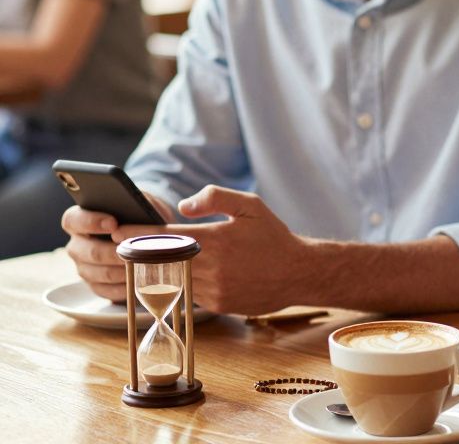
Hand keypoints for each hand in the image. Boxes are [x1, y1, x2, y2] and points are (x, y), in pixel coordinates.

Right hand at [62, 192, 174, 301]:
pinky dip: (124, 287)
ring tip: (141, 266)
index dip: (91, 222)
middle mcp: (77, 244)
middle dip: (114, 252)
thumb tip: (147, 215)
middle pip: (88, 251)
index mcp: (80, 219)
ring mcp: (84, 267)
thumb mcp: (144, 205)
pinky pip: (106, 290)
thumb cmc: (143, 216)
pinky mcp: (96, 286)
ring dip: (121, 271)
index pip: (73, 220)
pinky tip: (139, 281)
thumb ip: (142, 205)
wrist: (151, 236)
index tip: (113, 223)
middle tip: (134, 251)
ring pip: (98, 273)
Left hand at [114, 186, 307, 314]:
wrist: (299, 273)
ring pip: (172, 279)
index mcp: (215, 239)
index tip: (115, 229)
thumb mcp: (250, 205)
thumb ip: (215, 198)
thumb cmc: (274, 236)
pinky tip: (175, 275)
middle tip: (116, 246)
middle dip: (136, 253)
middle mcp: (211, 267)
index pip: (164, 237)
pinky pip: (189, 293)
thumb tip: (182, 206)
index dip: (136, 233)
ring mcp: (213, 289)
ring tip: (138, 260)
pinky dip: (180, 283)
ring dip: (154, 271)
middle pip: (160, 260)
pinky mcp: (217, 305)